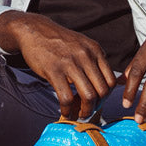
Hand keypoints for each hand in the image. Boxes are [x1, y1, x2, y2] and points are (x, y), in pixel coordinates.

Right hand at [0, 11, 117, 119]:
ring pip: (88, 96)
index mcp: (95, 50)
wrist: (34, 30)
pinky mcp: (54, 71)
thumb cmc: (58, 41)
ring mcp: (70, 64)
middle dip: (96, 106)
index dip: (106, 96)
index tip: (97, 102)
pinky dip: (67, 110)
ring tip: (78, 114)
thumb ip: (94, 60)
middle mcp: (86, 56)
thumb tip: (103, 84)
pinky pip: (67, 98)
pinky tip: (65, 111)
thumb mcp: (82, 44)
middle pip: (102, 91)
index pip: (110, 81)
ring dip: (85, 111)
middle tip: (88, 111)